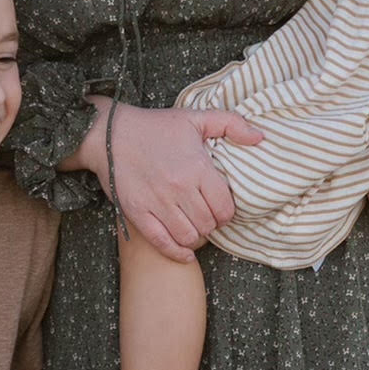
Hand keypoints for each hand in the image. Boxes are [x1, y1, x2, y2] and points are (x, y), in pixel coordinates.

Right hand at [93, 101, 253, 261]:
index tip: (220, 208)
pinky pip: (162, 242)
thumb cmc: (155, 126)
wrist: (109, 134)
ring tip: (194, 227)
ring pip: (189, 237)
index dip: (227, 212)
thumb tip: (259, 137)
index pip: (225, 208)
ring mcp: (157, 203)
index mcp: (197, 167)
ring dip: (196, 237)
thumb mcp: (194, 117)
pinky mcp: (137, 213)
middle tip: (206, 217)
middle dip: (211, 224)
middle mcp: (179, 188)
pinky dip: (177, 252)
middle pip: (208, 225)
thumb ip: (231, 123)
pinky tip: (185, 252)